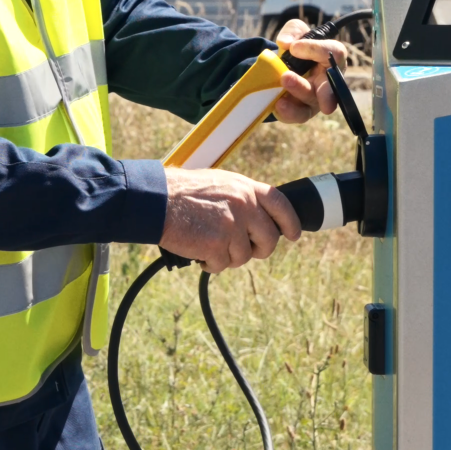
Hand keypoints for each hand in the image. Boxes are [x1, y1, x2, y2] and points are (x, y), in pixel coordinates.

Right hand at [159, 168, 300, 272]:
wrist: (157, 200)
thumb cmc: (181, 192)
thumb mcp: (219, 184)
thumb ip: (240, 198)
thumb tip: (256, 219)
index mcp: (245, 188)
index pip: (280, 205)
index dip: (290, 222)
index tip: (293, 235)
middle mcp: (244, 206)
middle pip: (268, 239)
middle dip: (258, 250)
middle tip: (241, 251)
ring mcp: (232, 226)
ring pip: (243, 256)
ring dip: (226, 257)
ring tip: (208, 245)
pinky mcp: (217, 245)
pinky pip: (222, 265)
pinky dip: (210, 264)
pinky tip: (198, 252)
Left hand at [272, 18, 347, 123]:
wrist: (284, 68)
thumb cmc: (298, 49)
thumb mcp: (295, 33)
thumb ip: (292, 31)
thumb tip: (286, 43)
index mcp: (332, 59)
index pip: (334, 53)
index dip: (316, 49)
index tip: (294, 48)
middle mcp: (329, 81)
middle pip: (331, 87)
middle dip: (324, 91)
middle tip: (307, 83)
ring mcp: (317, 99)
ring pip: (312, 101)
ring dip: (299, 91)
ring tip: (284, 80)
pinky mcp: (303, 111)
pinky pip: (298, 115)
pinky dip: (288, 111)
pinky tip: (277, 104)